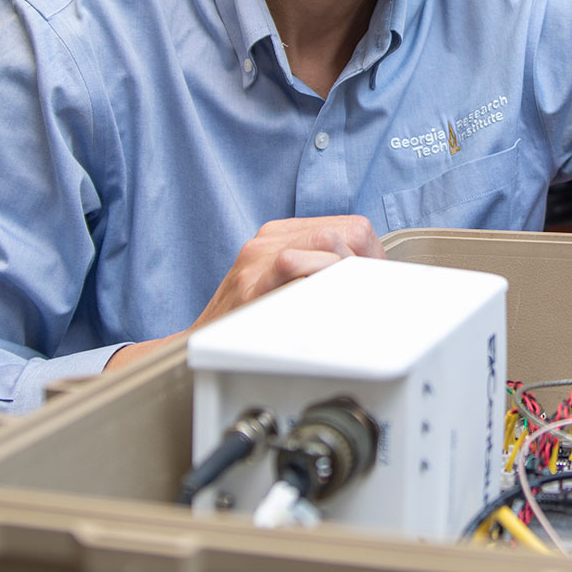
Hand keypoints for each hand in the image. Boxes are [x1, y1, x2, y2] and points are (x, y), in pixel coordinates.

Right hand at [106, 215, 383, 369]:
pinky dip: (319, 280)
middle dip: (362, 266)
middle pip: (345, 232)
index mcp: (283, 234)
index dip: (369, 258)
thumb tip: (373, 279)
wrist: (198, 344)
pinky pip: (293, 264)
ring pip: (326, 241)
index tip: (366, 285)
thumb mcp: (289, 283)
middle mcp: (269, 240)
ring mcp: (257, 258)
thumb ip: (323, 271)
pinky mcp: (249, 283)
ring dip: (345, 274)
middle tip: (358, 297)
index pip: (351, 228)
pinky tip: (322, 302)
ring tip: (341, 300)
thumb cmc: (249, 319)